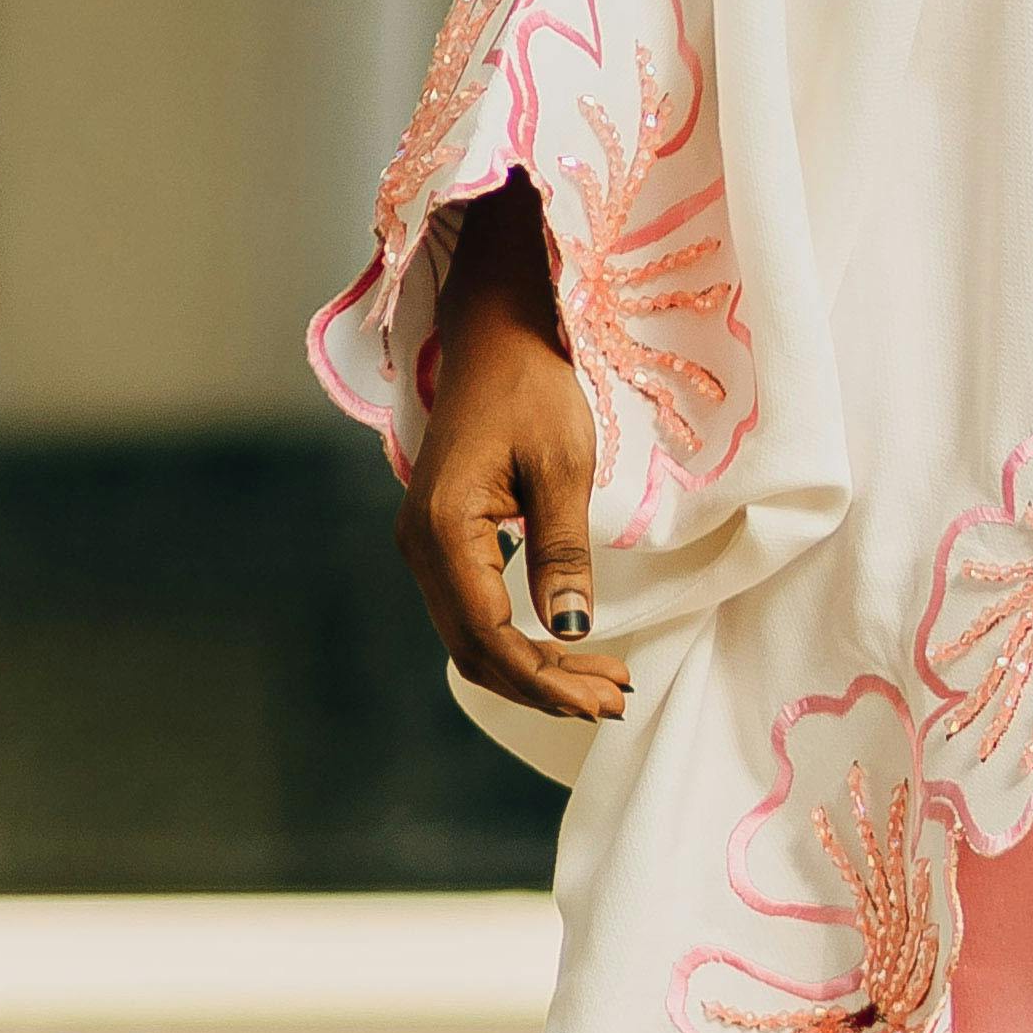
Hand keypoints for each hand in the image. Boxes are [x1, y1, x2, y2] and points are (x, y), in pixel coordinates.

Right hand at [400, 182, 632, 726]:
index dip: (545, 677)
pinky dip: (519, 638)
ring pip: (472, 636)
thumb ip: (563, 552)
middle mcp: (419, 545)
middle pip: (474, 648)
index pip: (489, 633)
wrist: (495, 333)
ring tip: (602, 684)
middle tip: (613, 700)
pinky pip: (473, 609)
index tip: (603, 695)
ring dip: (534, 668)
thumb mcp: (563, 467)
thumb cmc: (532, 386)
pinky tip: (567, 647)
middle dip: (544, 685)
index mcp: (443, 528)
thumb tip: (574, 630)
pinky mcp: (442, 539)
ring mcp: (425, 545)